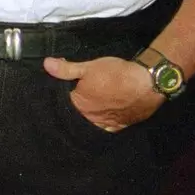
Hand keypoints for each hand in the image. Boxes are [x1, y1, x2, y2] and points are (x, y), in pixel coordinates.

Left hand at [43, 55, 163, 131]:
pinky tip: (98, 123)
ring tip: (83, 113)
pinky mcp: (120, 126)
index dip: (58, 99)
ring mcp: (105, 125)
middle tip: (69, 104)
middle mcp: (90, 119)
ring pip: (89, 125)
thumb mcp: (89, 67)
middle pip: (75, 117)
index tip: (55, 95)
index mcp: (79, 105)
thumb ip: (67, 69)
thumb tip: (46, 64)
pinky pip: (105, 130)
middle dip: (71, 112)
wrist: (149, 83)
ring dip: (85, 120)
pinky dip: (100, 127)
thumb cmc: (117, 74)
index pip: (61, 106)